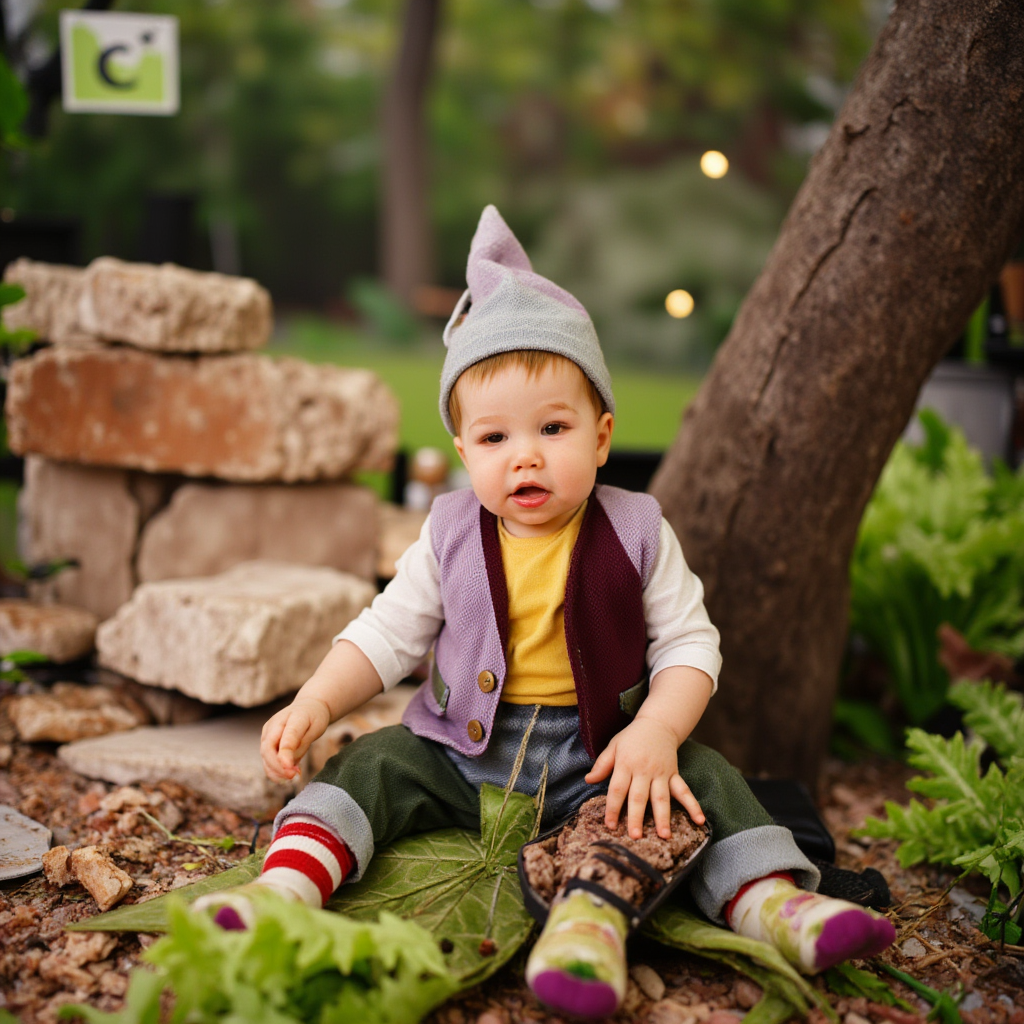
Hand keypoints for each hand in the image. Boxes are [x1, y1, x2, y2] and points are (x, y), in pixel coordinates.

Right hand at [261, 697, 331, 781]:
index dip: (285, 756)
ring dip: (275, 771)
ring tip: (292, 778)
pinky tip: (286, 776)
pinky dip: (274, 770)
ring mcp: (268, 731)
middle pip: (268, 748)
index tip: (290, 771)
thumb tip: (290, 763)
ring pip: (265, 755)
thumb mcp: (317, 727)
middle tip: (293, 777)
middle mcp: (275, 723)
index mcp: (292, 716)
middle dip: (278, 767)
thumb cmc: (314, 717)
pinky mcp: (266, 739)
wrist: (308, 706)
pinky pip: (266, 758)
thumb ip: (303, 743)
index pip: (286, 738)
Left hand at [584, 716, 704, 839]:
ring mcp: (661, 773)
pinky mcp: (674, 774)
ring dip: (663, 817)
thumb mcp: (614, 746)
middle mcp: (644, 770)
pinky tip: (699, 820)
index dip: (613, 807)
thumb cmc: (632, 737)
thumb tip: (588, 780)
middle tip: (635, 836)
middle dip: (637, 817)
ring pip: (662, 797)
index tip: (610, 825)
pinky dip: (693, 805)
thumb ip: (602, 764)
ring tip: (664, 836)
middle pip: (639, 796)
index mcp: (626, 763)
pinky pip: (684, 791)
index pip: (618, 788)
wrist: (658, 724)